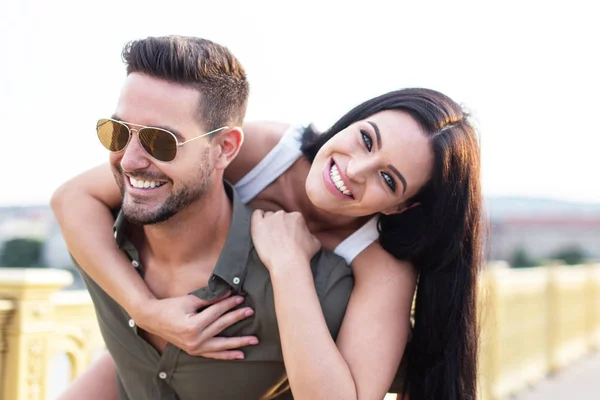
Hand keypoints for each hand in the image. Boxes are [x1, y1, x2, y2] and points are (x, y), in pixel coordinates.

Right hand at [134, 293, 257, 358]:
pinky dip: (227, 354)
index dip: (229, 304)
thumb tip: (228, 294)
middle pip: (221, 326)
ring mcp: (195, 348)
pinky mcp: (194, 351)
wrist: (153, 319)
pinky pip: (214, 355)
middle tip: (251, 312)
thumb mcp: (190, 300)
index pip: (216, 312)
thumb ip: (210, 299)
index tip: (240, 298)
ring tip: (254, 340)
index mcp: (193, 325)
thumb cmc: (170, 307)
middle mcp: (195, 339)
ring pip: (221, 345)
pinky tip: (240, 354)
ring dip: (239, 342)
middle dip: (237, 317)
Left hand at [250, 209, 320, 270]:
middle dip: (279, 225)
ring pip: (268, 216)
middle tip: (279, 237)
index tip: (288, 235)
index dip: (289, 227)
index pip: (291, 217)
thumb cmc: (302, 255)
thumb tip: (308, 234)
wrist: (288, 263)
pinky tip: (260, 227)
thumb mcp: (315, 242)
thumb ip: (310, 233)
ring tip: (269, 236)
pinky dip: (258, 218)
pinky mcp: (258, 224)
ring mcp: (270, 218)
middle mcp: (283, 214)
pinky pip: (256, 214)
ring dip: (268, 224)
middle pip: (279, 217)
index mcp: (297, 217)